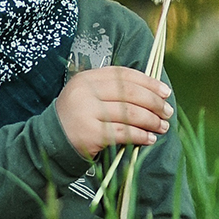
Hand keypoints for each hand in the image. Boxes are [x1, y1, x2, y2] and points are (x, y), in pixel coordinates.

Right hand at [56, 66, 172, 158]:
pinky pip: (124, 132)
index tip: (165, 92)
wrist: (51, 142)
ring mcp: (87, 112)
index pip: (124, 75)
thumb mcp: (90, 96)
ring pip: (130, 114)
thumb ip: (114, 90)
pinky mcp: (91, 133)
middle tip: (168, 112)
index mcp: (87, 78)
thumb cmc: (78, 118)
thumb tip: (154, 93)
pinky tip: (150, 139)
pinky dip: (141, 136)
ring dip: (152, 121)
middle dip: (154, 103)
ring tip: (162, 127)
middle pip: (130, 93)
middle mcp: (86, 92)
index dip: (149, 82)